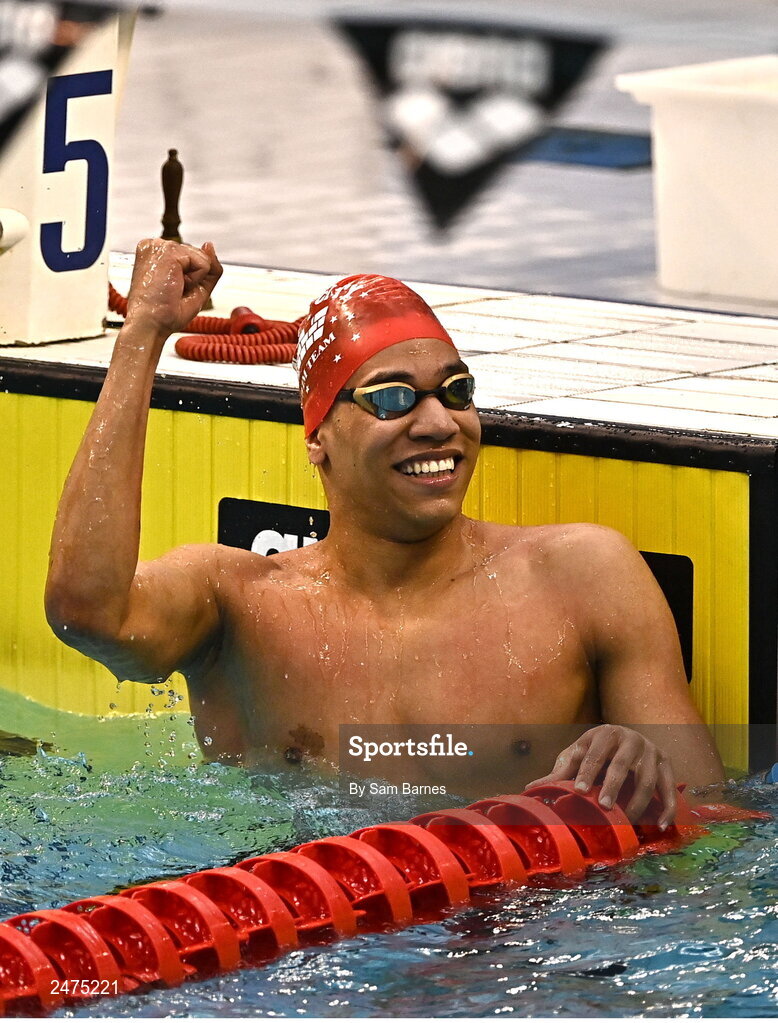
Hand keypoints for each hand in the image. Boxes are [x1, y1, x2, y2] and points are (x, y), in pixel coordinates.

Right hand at [124, 238, 222, 338]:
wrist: (150, 324)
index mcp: (156, 253)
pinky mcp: (169, 251)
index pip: (192, 258)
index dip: (191, 279)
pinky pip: (204, 263)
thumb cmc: (165, 313)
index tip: (171, 291)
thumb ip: (208, 265)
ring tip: (173, 289)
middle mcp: (155, 245)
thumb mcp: (196, 287)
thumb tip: (209, 244)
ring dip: (194, 280)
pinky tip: (176, 285)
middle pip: (199, 256)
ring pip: (203, 259)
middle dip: (194, 279)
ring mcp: (161, 246)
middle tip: (172, 293)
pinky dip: (196, 280)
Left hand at [525, 724, 676, 829]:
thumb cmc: (596, 751)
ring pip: (646, 778)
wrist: (626, 737)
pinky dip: (667, 808)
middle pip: (621, 765)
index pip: (594, 754)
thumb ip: (560, 772)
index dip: (587, 773)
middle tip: (604, 807)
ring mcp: (651, 751)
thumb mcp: (577, 755)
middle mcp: (630, 739)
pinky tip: (660, 825)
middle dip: (613, 786)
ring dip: (638, 801)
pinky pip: (669, 789)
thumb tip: (529, 788)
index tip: (579, 792)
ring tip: (627, 820)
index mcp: (605, 734)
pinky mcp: (666, 765)